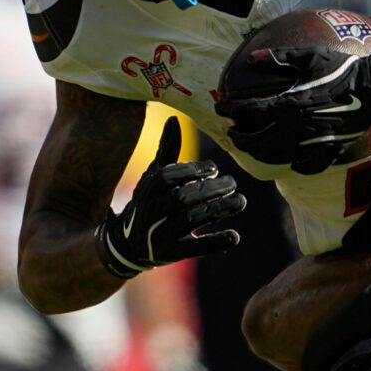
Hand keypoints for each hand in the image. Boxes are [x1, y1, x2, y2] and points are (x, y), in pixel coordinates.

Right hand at [96, 119, 246, 277]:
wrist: (129, 244)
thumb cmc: (149, 202)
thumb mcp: (153, 177)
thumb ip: (167, 150)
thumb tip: (173, 118)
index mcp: (147, 190)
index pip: (168, 177)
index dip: (191, 170)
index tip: (213, 168)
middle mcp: (151, 212)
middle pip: (183, 199)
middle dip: (210, 190)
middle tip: (233, 183)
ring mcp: (160, 234)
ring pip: (192, 221)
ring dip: (219, 210)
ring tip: (240, 202)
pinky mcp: (171, 253)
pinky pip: (194, 248)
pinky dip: (215, 242)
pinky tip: (234, 236)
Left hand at [216, 44, 370, 174]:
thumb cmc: (347, 69)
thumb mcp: (313, 56)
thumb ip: (281, 57)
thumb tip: (253, 56)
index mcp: (291, 103)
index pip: (250, 109)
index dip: (230, 108)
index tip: (220, 106)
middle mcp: (298, 127)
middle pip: (258, 140)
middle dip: (240, 137)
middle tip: (232, 132)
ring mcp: (314, 142)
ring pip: (277, 157)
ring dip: (259, 154)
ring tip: (252, 149)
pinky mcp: (331, 151)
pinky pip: (308, 166)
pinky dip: (295, 166)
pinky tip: (290, 163)